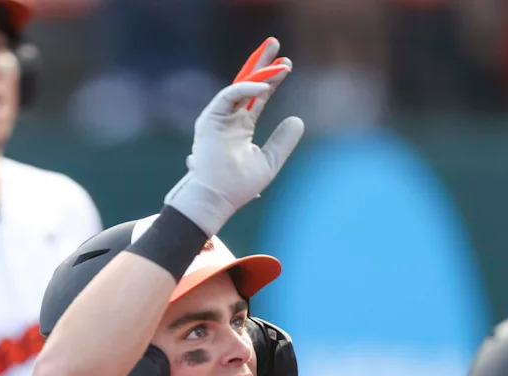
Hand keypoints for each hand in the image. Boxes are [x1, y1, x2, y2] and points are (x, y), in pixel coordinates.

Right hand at [164, 37, 304, 236]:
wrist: (217, 199)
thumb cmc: (238, 187)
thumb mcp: (269, 161)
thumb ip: (282, 141)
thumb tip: (298, 120)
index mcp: (241, 127)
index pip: (257, 97)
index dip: (271, 81)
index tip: (287, 66)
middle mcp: (228, 119)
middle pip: (246, 84)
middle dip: (261, 64)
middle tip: (276, 44)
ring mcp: (218, 118)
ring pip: (239, 87)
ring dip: (258, 72)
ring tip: (279, 64)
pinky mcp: (209, 119)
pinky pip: (229, 96)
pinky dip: (246, 88)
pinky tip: (265, 86)